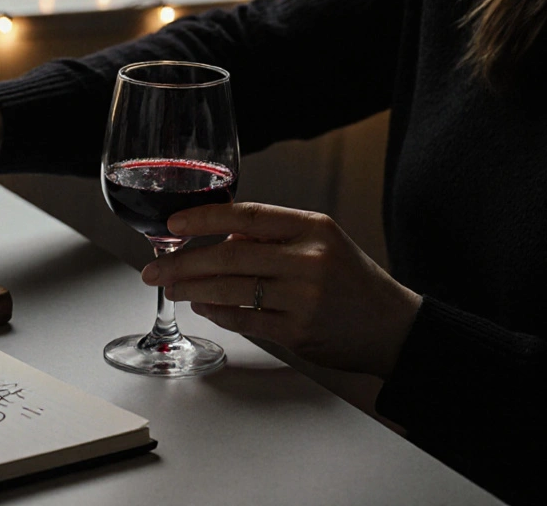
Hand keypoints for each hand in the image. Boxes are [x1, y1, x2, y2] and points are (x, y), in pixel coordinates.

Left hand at [140, 202, 421, 377]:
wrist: (393, 326)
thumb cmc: (350, 279)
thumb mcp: (320, 242)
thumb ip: (272, 236)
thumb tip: (219, 235)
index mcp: (313, 227)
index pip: (248, 215)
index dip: (205, 217)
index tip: (173, 223)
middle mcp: (309, 259)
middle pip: (230, 255)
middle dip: (183, 262)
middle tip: (153, 268)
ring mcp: (305, 297)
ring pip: (231, 289)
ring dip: (192, 288)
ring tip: (171, 286)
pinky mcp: (299, 332)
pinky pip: (245, 320)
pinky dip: (218, 312)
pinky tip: (202, 305)